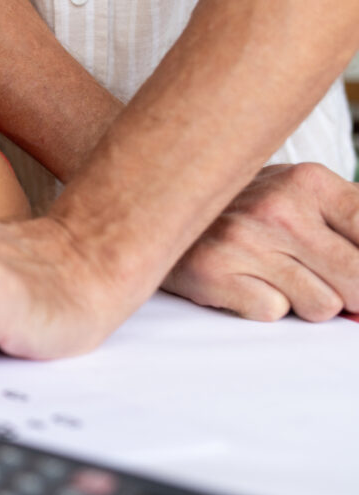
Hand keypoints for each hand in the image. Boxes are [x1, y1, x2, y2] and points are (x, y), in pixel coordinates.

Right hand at [164, 163, 358, 321]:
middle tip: (321, 280)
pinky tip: (244, 281)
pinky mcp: (216, 274)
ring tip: (273, 274)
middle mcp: (278, 208)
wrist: (155, 210)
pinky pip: (274, 313)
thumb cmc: (240, 210)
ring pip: (322, 306)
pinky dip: (264, 305)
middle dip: (351, 293)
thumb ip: (348, 224)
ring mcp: (244, 242)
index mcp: (309, 181)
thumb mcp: (298, 195)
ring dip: (304, 300)